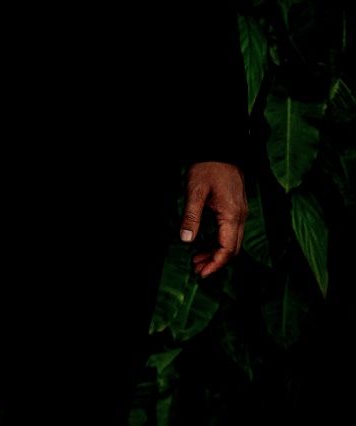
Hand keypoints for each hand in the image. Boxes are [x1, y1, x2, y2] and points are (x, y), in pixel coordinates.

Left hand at [180, 162, 246, 278]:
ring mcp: (240, 213)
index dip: (215, 263)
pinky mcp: (236, 210)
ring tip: (197, 260)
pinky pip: (230, 232)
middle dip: (216, 262)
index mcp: (232, 215)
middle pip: (232, 248)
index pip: (227, 248)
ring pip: (232, 241)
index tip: (202, 273)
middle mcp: (240, 216)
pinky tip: (204, 246)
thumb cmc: (208, 168)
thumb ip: (191, 216)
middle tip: (197, 270)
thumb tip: (186, 240)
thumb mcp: (195, 191)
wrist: (221, 151)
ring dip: (216, 253)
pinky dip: (218, 243)